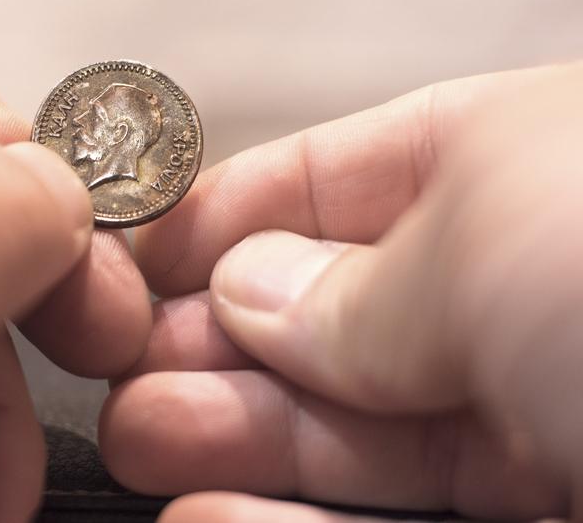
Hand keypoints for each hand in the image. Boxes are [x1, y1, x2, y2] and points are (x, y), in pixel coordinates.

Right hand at [99, 64, 582, 521]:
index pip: (361, 178)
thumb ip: (361, 278)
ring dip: (229, 434)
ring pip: (350, 435)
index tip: (148, 245)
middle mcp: (535, 307)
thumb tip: (254, 292)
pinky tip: (204, 515)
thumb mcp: (505, 227)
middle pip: (338, 319)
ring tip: (140, 435)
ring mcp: (540, 430)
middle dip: (216, 336)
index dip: (243, 208)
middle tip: (127, 358)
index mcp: (543, 184)